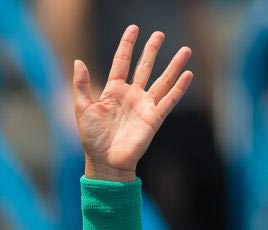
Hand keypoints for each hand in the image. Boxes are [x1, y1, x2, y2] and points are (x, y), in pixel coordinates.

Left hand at [72, 26, 193, 179]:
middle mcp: (131, 95)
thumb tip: (78, 61)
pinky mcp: (154, 118)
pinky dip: (179, 88)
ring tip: (185, 50)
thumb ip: (81, 85)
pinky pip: (169, 100)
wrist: (105, 163)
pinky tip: (188, 74)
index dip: (127, 45)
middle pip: (144, 67)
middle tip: (159, 34)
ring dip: (174, 65)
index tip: (134, 28)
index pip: (122, 62)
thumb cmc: (92, 139)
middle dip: (152, 50)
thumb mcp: (82, 109)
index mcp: (113, 91)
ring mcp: (144, 106)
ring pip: (162, 80)